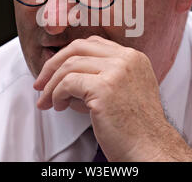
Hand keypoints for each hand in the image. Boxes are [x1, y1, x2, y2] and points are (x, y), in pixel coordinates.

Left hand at [33, 35, 181, 160]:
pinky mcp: (104, 88)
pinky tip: (59, 105)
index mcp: (133, 57)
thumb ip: (104, 75)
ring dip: (52, 84)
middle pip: (78, 48)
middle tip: (41, 83)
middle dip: (53, 64)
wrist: (149, 149)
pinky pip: (68, 83)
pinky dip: (57, 94)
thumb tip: (67, 75)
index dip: (68, 55)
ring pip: (69, 66)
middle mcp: (126, 59)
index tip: (55, 70)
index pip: (93, 43)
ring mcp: (116, 71)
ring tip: (49, 101)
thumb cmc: (135, 127)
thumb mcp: (125, 89)